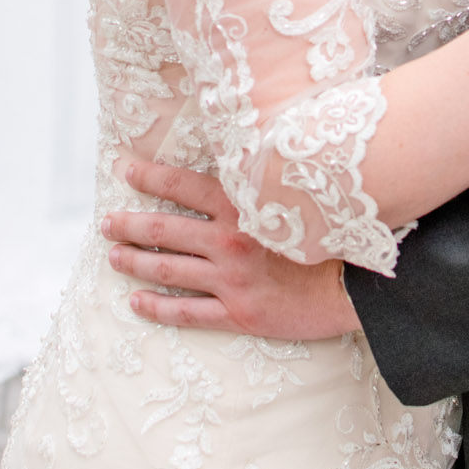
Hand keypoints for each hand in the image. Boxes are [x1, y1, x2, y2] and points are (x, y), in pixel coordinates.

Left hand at [103, 161, 358, 336]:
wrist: (361, 284)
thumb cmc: (336, 234)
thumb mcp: (298, 194)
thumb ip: (267, 178)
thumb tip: (248, 155)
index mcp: (243, 205)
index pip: (183, 184)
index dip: (149, 176)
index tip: (124, 169)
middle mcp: (230, 239)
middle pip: (164, 229)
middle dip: (129, 225)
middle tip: (106, 223)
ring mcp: (231, 279)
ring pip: (168, 270)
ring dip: (135, 262)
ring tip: (114, 257)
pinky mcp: (239, 313)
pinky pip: (187, 312)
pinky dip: (157, 308)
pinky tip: (137, 303)